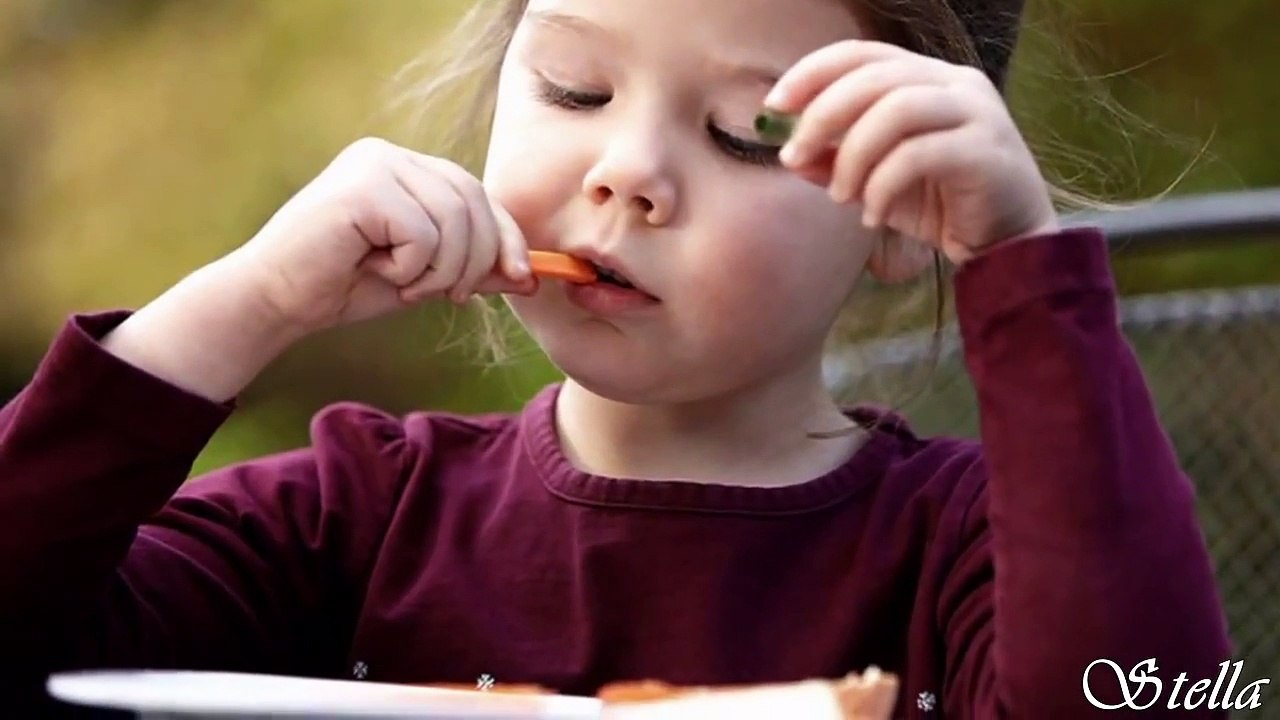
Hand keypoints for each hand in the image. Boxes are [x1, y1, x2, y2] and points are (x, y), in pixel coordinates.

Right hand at [235, 137, 535, 333]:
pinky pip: (423, 234)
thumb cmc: (346, 286)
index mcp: (407, 168)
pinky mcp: (363, 185)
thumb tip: (530, 276)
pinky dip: (411, 268)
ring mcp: (376, 164)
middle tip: (450, 296)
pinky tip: (377, 270)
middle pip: (474, 203)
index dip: (507, 237)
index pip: (478, 194)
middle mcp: (392, 155)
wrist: (278, 299)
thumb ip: (472, 268)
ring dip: (442, 270)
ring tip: (407, 285)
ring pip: (455, 220)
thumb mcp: (425, 276)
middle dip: (477, 260)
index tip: (522, 279)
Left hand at [766, 40, 1059, 264]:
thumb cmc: (940, 204)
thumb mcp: (875, 181)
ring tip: (840, 197)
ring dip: (853, 155)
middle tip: (792, 157)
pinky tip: (873, 216)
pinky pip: (918, 155)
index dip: (813, 73)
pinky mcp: (988, 151)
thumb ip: (835, 162)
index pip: (862, 55)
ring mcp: (978, 113)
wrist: (1007, 244)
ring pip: (897, 110)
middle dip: (822, 116)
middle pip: (875, 78)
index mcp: (928, 78)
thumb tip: (789, 153)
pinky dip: (882, 186)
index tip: (775, 106)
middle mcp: (957, 84)